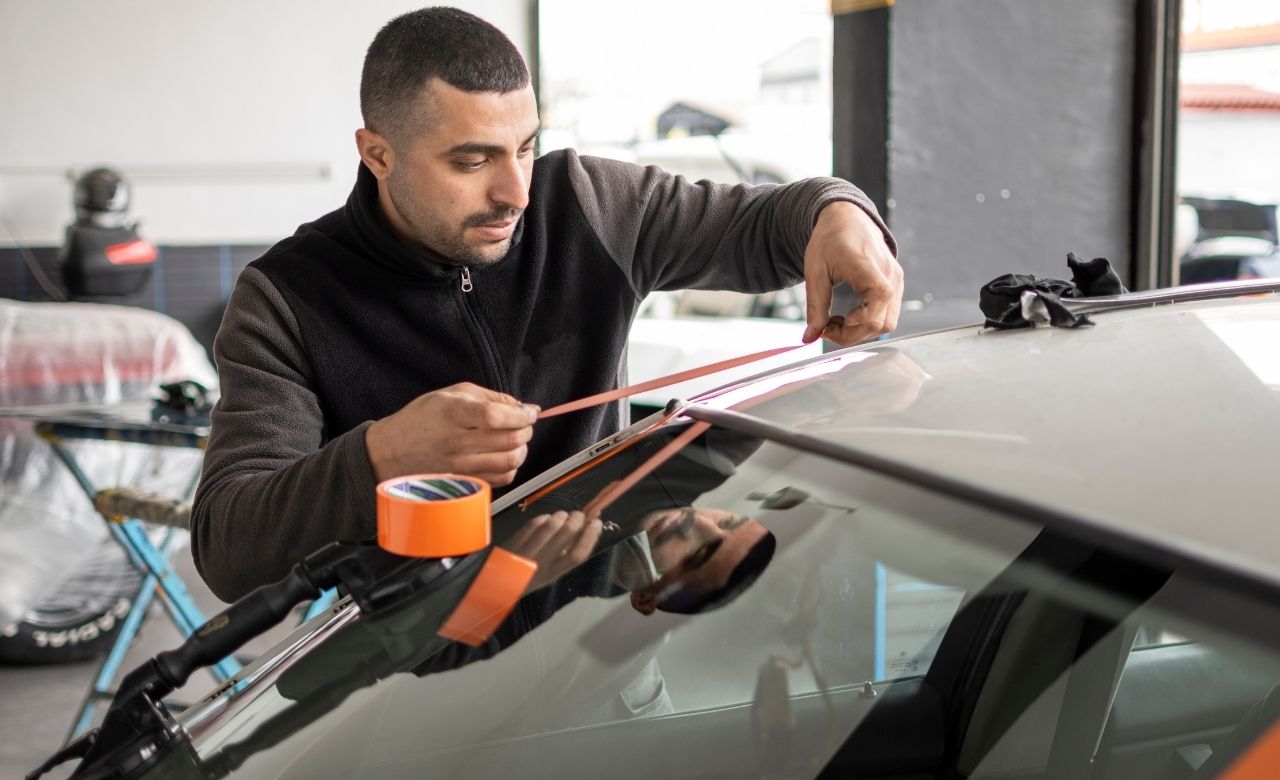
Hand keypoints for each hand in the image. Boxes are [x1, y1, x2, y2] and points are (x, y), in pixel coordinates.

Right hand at [365, 382, 537, 485]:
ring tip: (516, 440)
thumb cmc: (421, 420)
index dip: (520, 415)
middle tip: (524, 424)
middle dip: (526, 430)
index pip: (496, 416)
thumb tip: (521, 406)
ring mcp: (460, 465)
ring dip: (521, 449)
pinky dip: (511, 467)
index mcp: (452, 413)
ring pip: (508, 461)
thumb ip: (489, 397)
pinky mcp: (463, 482)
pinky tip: (504, 456)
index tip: (529, 412)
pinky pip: (500, 479)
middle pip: (508, 440)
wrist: (392, 451)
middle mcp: (456, 442)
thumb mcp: (451, 394)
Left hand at [503, 510, 602, 591]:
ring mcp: (524, 551)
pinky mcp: (513, 541)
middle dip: (576, 519)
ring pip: (550, 525)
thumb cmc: (529, 577)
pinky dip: (545, 517)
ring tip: (563, 515)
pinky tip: (547, 519)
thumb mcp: (551, 572)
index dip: (590, 537)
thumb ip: (566, 554)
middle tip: (579, 515)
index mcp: (552, 574)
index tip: (597, 523)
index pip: (577, 555)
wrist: (498, 581)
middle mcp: (539, 564)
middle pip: (565, 534)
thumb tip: (588, 528)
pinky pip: (533, 523)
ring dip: (561, 515)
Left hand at [802, 201, 903, 346]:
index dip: (857, 322)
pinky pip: (888, 314)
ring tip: (837, 320)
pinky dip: (868, 322)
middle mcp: (889, 273)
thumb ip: (815, 307)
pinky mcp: (896, 285)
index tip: (829, 325)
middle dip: (852, 334)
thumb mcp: (814, 272)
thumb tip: (809, 338)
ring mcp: (896, 280)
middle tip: (826, 327)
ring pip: (888, 323)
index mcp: (867, 264)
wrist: (847, 219)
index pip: (879, 299)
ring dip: (861, 331)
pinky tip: (849, 314)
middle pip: (883, 322)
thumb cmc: (830, 240)